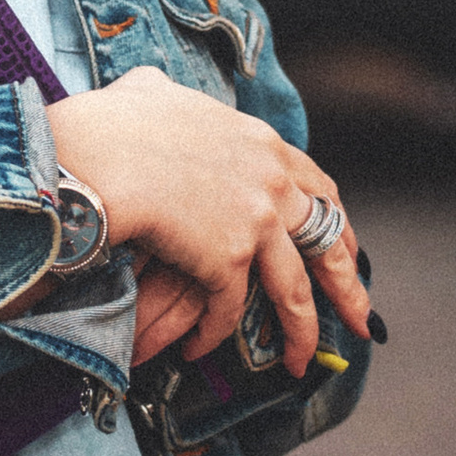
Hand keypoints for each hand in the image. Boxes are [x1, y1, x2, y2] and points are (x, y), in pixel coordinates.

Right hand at [46, 68, 369, 377]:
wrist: (95, 151)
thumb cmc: (112, 121)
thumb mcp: (156, 95)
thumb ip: (172, 101)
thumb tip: (156, 93)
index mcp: (261, 142)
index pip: (317, 187)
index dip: (334, 223)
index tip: (344, 248)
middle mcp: (270, 181)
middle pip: (325, 241)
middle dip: (347, 284)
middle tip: (361, 317)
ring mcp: (254, 221)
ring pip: (292, 290)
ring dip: (300, 332)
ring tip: (299, 362)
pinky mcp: (227, 258)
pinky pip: (230, 311)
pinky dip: (216, 336)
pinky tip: (202, 350)